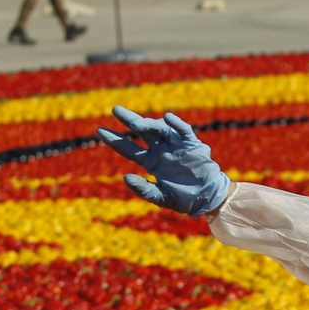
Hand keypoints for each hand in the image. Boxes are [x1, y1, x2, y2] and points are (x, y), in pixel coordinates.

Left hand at [95, 106, 231, 216]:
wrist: (209, 198)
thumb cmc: (185, 199)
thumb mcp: (162, 197)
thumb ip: (144, 189)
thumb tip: (126, 177)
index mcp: (151, 162)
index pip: (128, 148)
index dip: (114, 140)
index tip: (99, 131)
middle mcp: (161, 150)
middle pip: (142, 132)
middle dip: (129, 120)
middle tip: (116, 110)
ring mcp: (176, 145)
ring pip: (159, 129)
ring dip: (149, 124)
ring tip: (138, 124)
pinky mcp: (192, 144)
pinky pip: (183, 131)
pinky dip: (176, 124)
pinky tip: (167, 118)